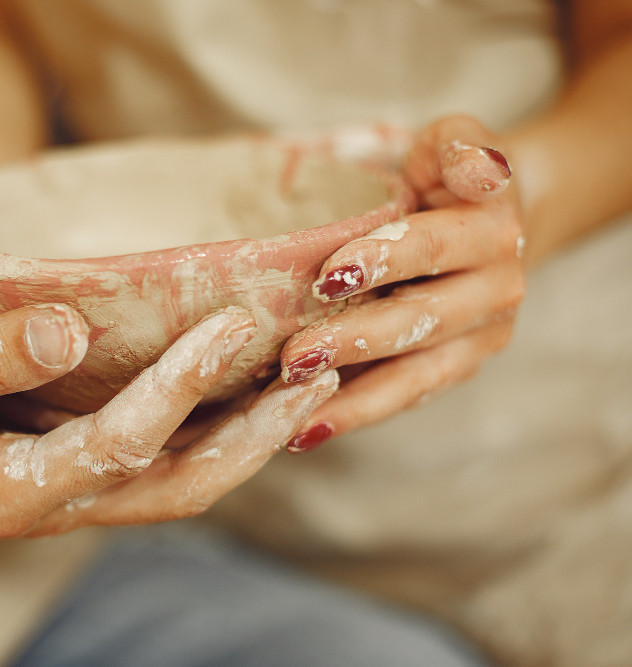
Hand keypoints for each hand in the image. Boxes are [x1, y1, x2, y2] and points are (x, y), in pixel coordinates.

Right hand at [0, 305, 336, 536]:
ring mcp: (70, 491)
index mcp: (12, 493)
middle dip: (254, 438)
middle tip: (317, 380)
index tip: (227, 325)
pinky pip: (158, 457)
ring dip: (247, 436)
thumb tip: (70, 329)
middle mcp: (56, 504)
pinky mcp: (74, 466)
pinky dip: (209, 427)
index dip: (179, 386)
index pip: (120, 445)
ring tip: (308, 382)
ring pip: (180, 478)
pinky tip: (245, 388)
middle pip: (180, 485)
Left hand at [277, 115, 524, 450]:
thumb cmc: (446, 179)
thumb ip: (457, 145)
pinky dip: (358, 415)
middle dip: (354, 340)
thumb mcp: (452, 143)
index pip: (431, 245)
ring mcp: (481, 336)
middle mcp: (497, 287)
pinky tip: (307, 430)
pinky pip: (408, 396)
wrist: (495, 222)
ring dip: (354, 396)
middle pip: (420, 318)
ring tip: (295, 413)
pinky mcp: (458, 366)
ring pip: (417, 373)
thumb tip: (475, 166)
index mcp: (490, 226)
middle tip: (295, 356)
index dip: (386, 260)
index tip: (331, 274)